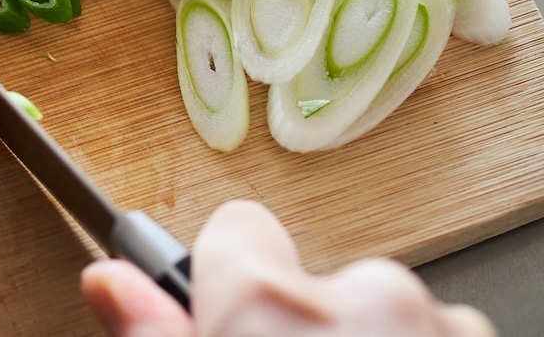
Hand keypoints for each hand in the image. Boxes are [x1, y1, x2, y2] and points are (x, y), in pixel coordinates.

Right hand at [82, 200, 495, 335]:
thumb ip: (155, 332)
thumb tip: (108, 278)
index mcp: (272, 303)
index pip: (235, 228)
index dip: (227, 283)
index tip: (224, 320)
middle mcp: (366, 294)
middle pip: (316, 279)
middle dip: (308, 327)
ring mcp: (445, 326)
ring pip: (390, 318)